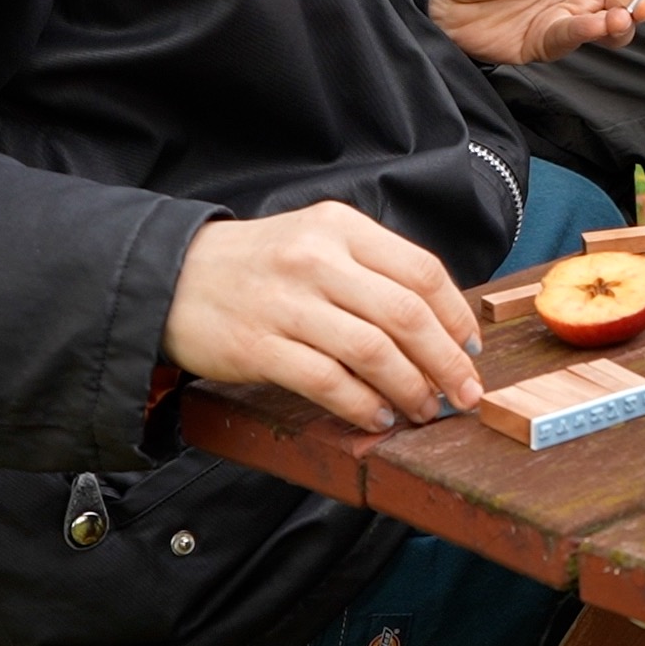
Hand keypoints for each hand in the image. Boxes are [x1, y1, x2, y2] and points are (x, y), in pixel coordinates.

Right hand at [164, 202, 481, 430]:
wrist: (171, 277)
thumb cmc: (259, 265)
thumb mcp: (317, 241)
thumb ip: (373, 270)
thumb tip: (440, 324)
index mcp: (341, 228)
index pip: (422, 271)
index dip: (456, 316)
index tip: (472, 349)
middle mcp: (316, 259)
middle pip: (406, 314)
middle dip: (446, 361)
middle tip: (465, 393)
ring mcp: (286, 303)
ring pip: (372, 350)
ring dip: (410, 387)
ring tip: (425, 409)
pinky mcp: (258, 346)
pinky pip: (326, 381)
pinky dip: (360, 404)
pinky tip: (377, 417)